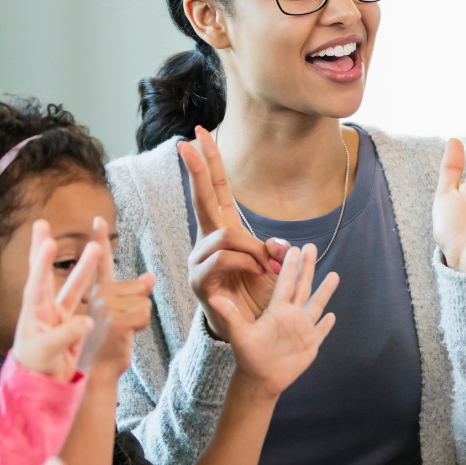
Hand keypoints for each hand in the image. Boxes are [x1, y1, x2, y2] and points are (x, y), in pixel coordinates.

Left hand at [9, 220, 99, 380]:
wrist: (41, 387)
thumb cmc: (36, 369)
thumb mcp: (46, 352)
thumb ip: (66, 335)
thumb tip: (88, 321)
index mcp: (33, 312)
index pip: (37, 281)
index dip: (41, 262)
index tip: (46, 241)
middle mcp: (44, 309)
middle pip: (46, 273)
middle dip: (45, 249)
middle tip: (43, 224)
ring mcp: (58, 316)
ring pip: (74, 285)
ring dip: (84, 266)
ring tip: (97, 247)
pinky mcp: (71, 325)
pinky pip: (86, 303)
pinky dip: (97, 291)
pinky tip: (110, 282)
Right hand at [83, 216, 155, 378]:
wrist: (97, 371)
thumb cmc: (108, 345)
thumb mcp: (121, 316)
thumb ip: (132, 293)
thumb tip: (150, 276)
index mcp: (97, 291)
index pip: (101, 262)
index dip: (100, 239)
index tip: (98, 218)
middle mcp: (97, 294)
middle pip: (139, 288)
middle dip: (138, 309)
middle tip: (120, 327)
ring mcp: (105, 305)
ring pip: (144, 301)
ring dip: (140, 320)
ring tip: (121, 333)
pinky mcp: (115, 318)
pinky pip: (145, 313)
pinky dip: (141, 328)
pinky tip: (125, 337)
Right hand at [180, 126, 288, 341]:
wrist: (252, 330)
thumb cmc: (259, 295)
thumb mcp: (274, 267)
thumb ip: (275, 250)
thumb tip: (279, 245)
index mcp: (224, 230)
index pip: (216, 189)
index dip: (209, 163)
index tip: (197, 134)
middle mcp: (207, 240)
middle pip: (202, 198)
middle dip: (197, 169)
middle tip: (186, 142)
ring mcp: (200, 259)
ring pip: (226, 236)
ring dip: (253, 250)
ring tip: (268, 268)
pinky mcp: (199, 280)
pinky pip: (224, 259)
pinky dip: (247, 264)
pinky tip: (260, 273)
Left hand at [227, 242, 339, 397]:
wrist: (259, 379)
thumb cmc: (249, 356)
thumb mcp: (240, 333)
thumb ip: (230, 314)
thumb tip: (213, 298)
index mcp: (277, 310)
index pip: (285, 283)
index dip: (289, 266)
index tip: (292, 247)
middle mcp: (291, 315)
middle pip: (302, 286)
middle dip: (307, 267)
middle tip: (311, 247)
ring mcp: (302, 329)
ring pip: (316, 305)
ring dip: (325, 291)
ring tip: (334, 275)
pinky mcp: (310, 345)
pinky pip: (321, 331)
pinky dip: (327, 324)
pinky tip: (333, 315)